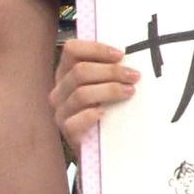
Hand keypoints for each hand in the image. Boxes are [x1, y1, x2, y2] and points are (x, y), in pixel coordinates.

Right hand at [49, 40, 139, 157]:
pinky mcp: (68, 131)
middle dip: (111, 71)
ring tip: (130, 91)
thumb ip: (109, 70)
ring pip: (81, 94)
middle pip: (80, 71)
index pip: (72, 49)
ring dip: (109, 90)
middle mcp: (60, 90)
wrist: (105, 144)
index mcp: (67, 72)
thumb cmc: (108, 109)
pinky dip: (91, 115)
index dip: (96, 49)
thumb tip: (130, 56)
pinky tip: (105, 113)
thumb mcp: (105, 84)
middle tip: (133, 75)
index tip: (121, 55)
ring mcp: (61, 111)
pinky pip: (75, 121)